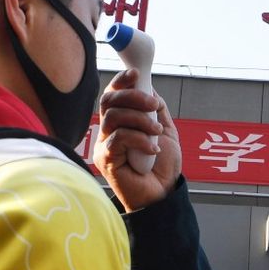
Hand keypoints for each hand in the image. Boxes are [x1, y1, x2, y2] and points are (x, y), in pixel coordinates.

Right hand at [94, 69, 180, 210]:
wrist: (162, 195)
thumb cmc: (161, 167)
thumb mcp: (164, 131)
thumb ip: (156, 110)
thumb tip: (150, 87)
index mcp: (120, 122)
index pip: (112, 95)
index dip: (121, 81)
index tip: (136, 74)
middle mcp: (107, 131)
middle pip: (109, 101)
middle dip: (133, 96)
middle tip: (153, 105)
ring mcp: (104, 145)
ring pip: (113, 117)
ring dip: (139, 119)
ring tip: (156, 132)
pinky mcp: (105, 159)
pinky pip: (118, 138)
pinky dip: (139, 139)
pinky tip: (152, 149)